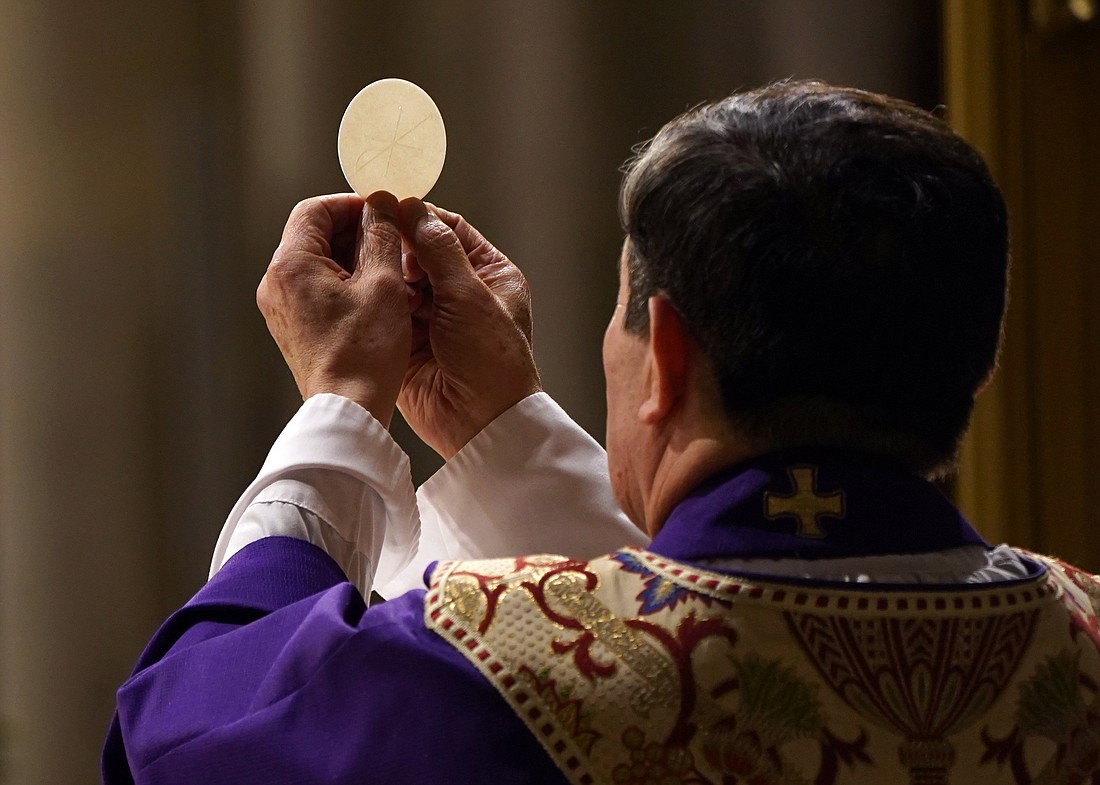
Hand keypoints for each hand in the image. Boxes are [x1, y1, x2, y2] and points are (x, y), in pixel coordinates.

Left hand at [257, 192, 411, 426]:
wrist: (348, 408)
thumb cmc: (366, 351)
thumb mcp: (384, 283)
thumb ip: (382, 235)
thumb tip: (382, 204)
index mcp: (291, 265)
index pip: (315, 210)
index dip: (352, 205)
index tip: (384, 214)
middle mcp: (276, 284)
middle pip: (315, 236)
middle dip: (357, 234)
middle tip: (394, 245)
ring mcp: (281, 309)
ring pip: (319, 264)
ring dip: (356, 261)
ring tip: (394, 278)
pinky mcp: (293, 329)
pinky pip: (318, 291)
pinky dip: (347, 286)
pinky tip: (380, 301)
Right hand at [395, 199, 540, 457]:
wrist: (482, 423)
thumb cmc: (492, 359)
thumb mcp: (469, 295)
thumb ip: (438, 250)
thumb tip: (412, 208)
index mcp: (490, 275)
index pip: (449, 230)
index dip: (418, 218)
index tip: (387, 207)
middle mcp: (462, 294)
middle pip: (419, 254)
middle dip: (397, 249)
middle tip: (372, 241)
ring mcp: (434, 319)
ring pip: (399, 283)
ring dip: (386, 279)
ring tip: (374, 274)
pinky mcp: (409, 343)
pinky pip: (388, 314)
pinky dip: (379, 306)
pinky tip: (368, 299)